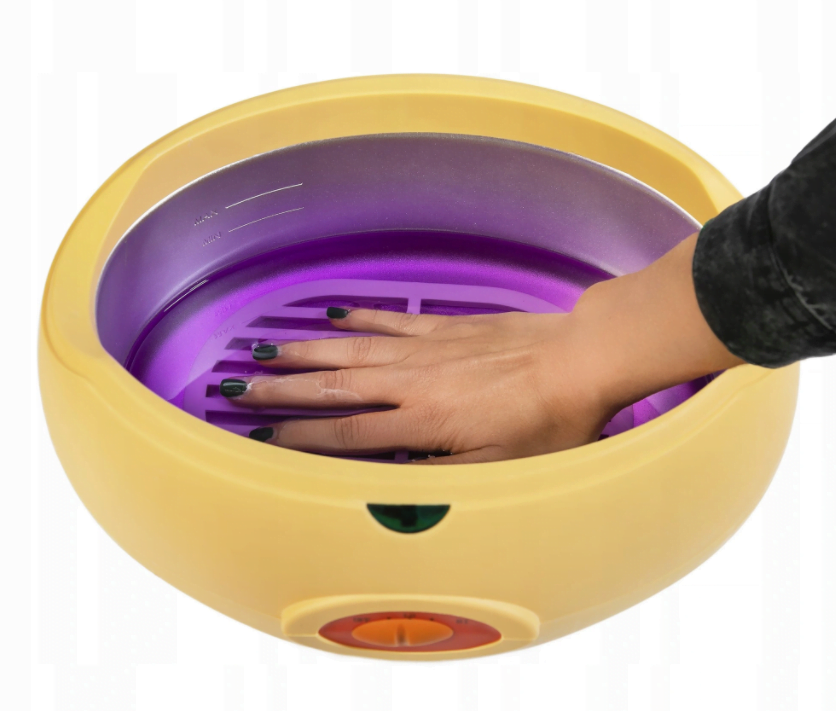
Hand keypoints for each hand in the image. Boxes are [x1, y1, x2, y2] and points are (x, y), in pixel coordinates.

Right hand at [220, 233, 745, 464]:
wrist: (582, 359)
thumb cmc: (548, 423)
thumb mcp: (500, 470)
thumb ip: (442, 476)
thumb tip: (391, 483)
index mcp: (423, 422)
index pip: (346, 432)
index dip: (300, 437)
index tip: (262, 437)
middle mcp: (414, 381)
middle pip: (335, 385)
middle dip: (283, 388)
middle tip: (239, 384)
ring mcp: (427, 348)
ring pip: (353, 349)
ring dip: (307, 351)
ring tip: (267, 348)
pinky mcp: (446, 327)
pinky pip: (391, 321)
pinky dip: (360, 318)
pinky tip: (335, 314)